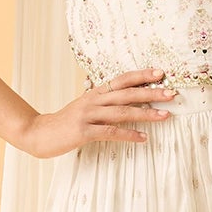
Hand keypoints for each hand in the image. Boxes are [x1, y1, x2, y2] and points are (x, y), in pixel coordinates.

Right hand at [20, 65, 177, 158]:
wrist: (39, 133)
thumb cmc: (65, 123)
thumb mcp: (84, 107)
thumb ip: (103, 103)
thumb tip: (126, 100)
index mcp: (95, 93)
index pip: (122, 80)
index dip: (141, 75)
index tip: (161, 73)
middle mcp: (93, 100)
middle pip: (126, 93)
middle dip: (151, 93)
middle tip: (172, 94)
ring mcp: (88, 115)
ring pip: (122, 112)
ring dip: (146, 114)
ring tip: (165, 116)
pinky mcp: (84, 131)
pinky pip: (111, 132)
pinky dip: (129, 134)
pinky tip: (143, 138)